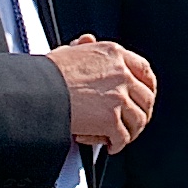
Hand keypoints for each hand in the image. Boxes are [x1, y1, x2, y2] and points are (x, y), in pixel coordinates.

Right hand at [50, 35, 156, 150]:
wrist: (39, 90)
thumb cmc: (48, 73)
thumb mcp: (70, 50)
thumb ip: (84, 47)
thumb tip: (87, 41)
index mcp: (114, 54)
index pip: (145, 71)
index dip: (149, 87)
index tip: (146, 97)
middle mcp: (121, 74)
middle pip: (146, 99)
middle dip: (142, 113)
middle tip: (134, 122)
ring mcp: (118, 97)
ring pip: (138, 120)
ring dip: (131, 131)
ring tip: (121, 136)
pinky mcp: (110, 119)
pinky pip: (122, 137)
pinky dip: (118, 144)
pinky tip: (110, 145)